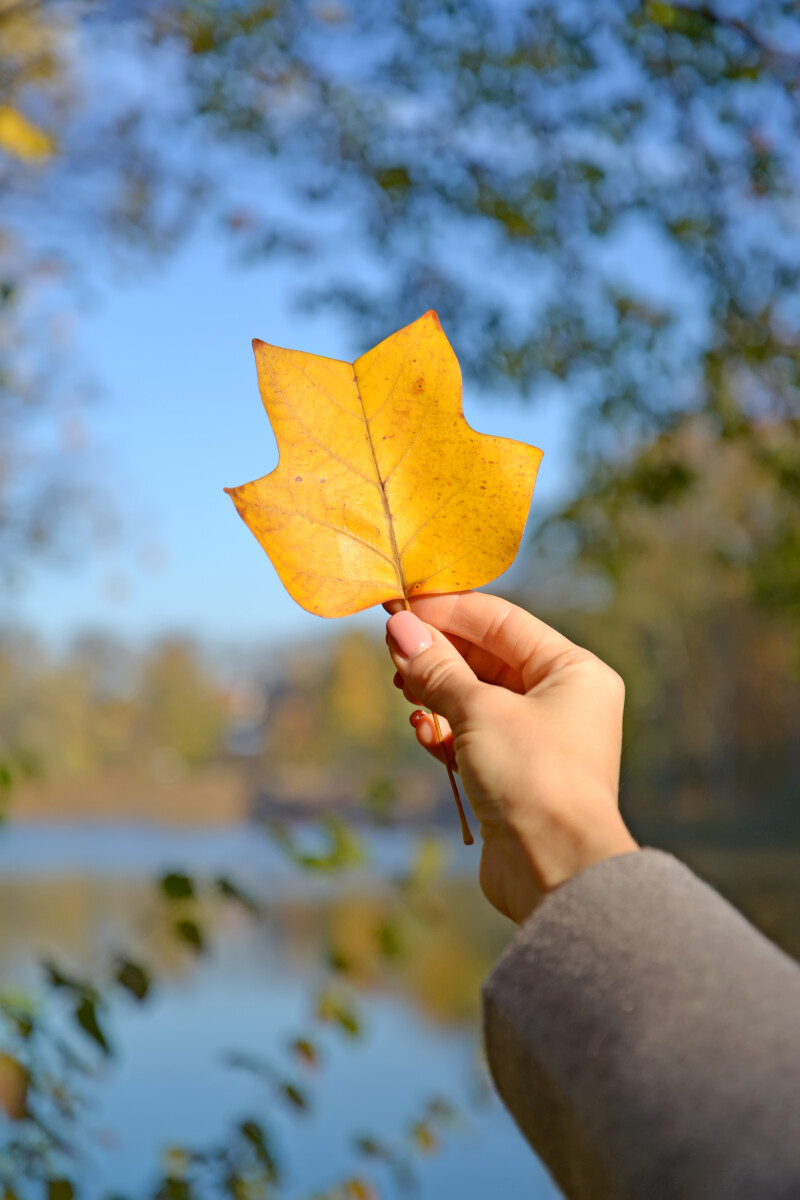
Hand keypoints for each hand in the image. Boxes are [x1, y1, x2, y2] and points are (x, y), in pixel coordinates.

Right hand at [385, 591, 637, 923]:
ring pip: (473, 699)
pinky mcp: (512, 776)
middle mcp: (561, 700)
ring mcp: (537, 740)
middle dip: (437, 654)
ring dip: (434, 693)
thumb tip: (399, 627)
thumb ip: (437, 668)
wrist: (555, 872)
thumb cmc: (533, 778)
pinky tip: (421, 731)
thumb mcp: (479, 712)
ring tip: (403, 691)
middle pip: (486, 658)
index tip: (400, 606)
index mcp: (573, 670)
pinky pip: (470, 737)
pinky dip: (443, 731)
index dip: (448, 611)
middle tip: (392, 649)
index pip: (502, 621)